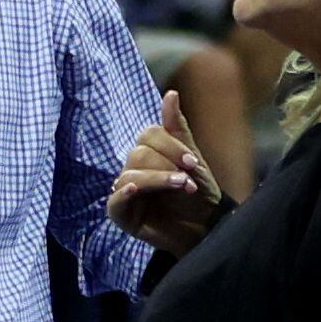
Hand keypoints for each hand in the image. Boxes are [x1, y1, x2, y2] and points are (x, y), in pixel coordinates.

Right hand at [107, 91, 223, 257]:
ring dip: (158, 179)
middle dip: (167, 165)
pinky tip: (136, 190)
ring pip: (131, 174)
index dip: (170, 146)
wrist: (206, 228)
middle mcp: (135, 169)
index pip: (148, 135)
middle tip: (188, 180)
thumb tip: (171, 93)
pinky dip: (123, 193)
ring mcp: (126, 191)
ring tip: (182, 187)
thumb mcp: (193, 160)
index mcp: (150, 152)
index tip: (192, 163)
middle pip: (139, 153)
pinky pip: (114, 200)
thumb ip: (178, 129)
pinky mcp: (122, 214)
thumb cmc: (199, 194)